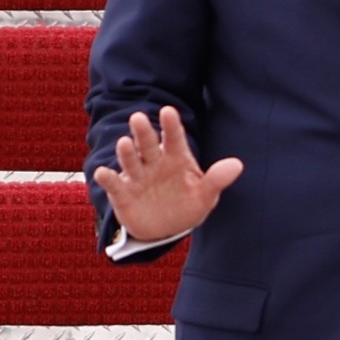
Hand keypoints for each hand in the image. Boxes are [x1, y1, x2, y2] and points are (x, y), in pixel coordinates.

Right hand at [90, 106, 243, 241]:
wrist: (166, 228)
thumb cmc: (188, 204)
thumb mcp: (205, 195)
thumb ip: (217, 179)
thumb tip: (237, 165)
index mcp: (176, 158)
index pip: (174, 138)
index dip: (171, 125)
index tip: (168, 111)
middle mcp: (154, 162)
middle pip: (148, 144)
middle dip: (143, 132)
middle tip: (138, 117)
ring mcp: (137, 177)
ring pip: (130, 160)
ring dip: (126, 152)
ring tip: (124, 142)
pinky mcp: (122, 193)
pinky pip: (114, 184)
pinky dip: (107, 178)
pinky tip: (102, 173)